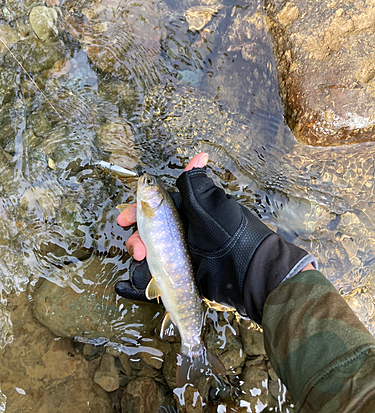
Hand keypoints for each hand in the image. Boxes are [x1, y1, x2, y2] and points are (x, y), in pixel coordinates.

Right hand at [115, 153, 316, 321]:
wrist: (241, 268)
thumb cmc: (225, 231)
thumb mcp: (207, 202)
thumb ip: (194, 181)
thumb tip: (201, 155)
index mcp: (186, 210)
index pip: (155, 206)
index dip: (137, 210)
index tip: (124, 218)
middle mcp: (182, 229)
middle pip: (149, 229)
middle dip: (136, 235)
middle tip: (134, 244)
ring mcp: (181, 251)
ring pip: (151, 249)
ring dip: (141, 252)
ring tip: (142, 257)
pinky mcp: (182, 271)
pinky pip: (157, 270)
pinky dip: (148, 272)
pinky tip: (148, 274)